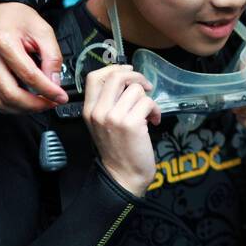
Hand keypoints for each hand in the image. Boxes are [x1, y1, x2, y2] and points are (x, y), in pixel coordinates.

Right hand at [0, 0, 69, 112]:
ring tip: (39, 104)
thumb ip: (52, 57)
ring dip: (21, 109)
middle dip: (35, 105)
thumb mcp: (43, 30)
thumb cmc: (17, 17)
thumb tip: (55, 83)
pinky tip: (22, 101)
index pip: (29, 76)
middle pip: (10, 94)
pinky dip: (7, 106)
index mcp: (2, 43)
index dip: (48, 91)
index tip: (61, 97)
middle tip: (51, 103)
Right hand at [82, 64, 159, 197]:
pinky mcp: (131, 123)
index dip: (114, 68)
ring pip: (136, 89)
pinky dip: (156, 110)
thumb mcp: (103, 124)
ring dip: (148, 99)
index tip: (128, 71)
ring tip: (148, 113)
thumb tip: (126, 80)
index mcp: (89, 110)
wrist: (123, 176)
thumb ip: (108, 103)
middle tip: (146, 86)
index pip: (94, 77)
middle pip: (116, 76)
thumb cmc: (118, 151)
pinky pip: (148, 102)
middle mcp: (98, 111)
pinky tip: (154, 121)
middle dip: (136, 76)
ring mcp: (113, 117)